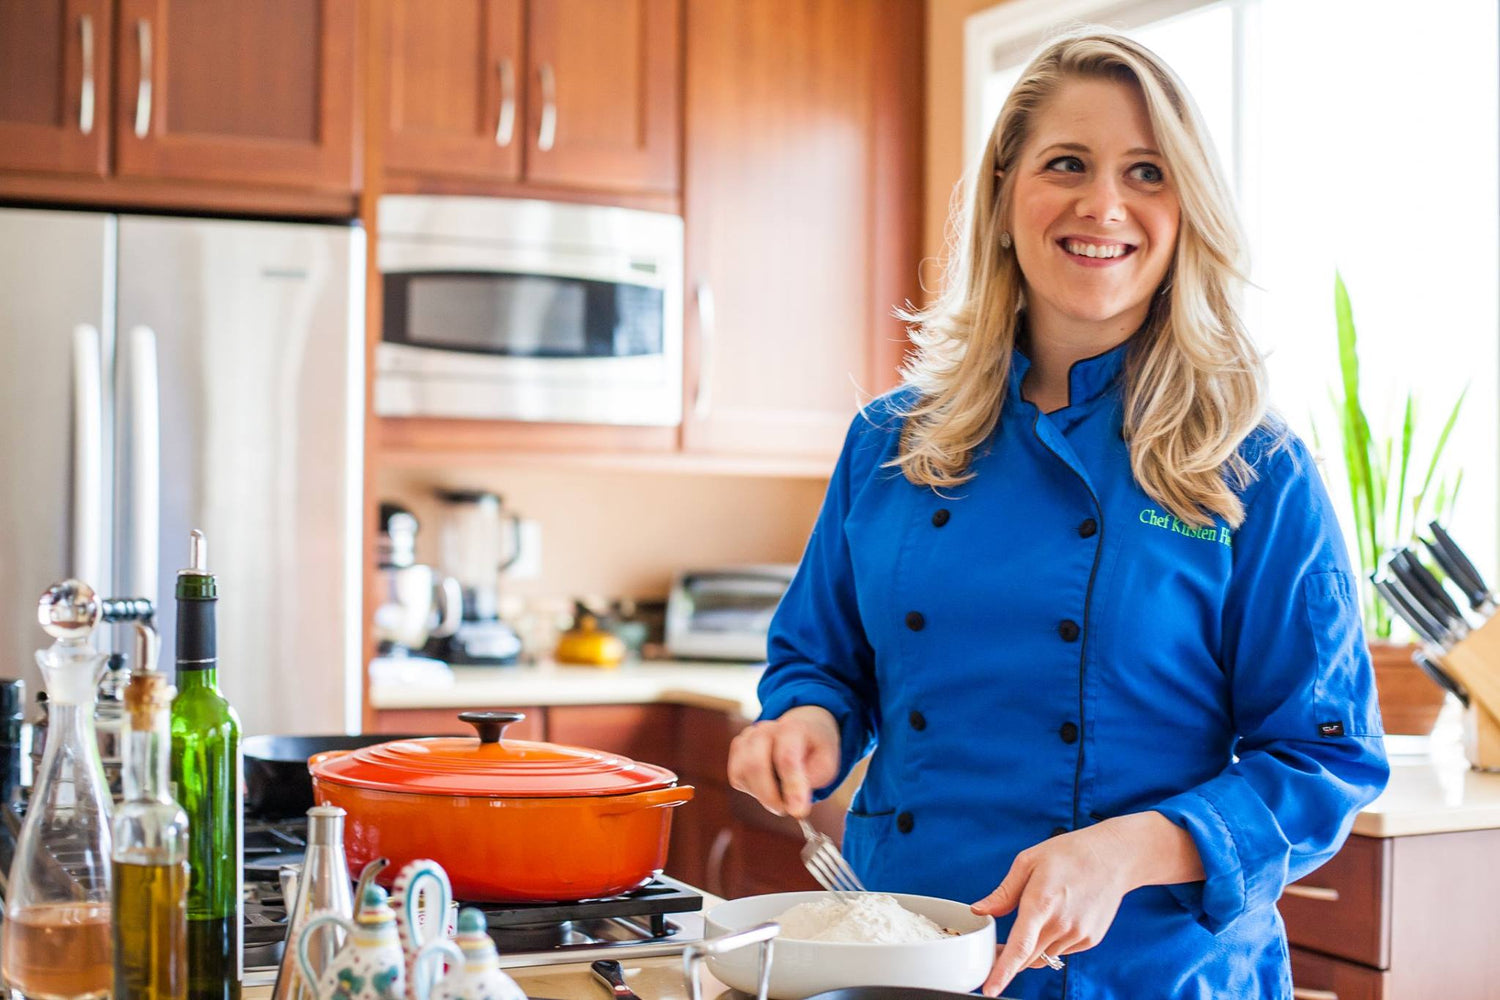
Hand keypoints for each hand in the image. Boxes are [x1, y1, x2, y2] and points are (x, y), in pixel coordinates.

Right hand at [726, 705, 839, 817]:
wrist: (804, 733)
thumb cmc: (814, 751)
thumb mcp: (826, 764)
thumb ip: (812, 781)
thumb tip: (794, 805)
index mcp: (793, 728)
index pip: (786, 757)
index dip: (791, 786)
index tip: (798, 811)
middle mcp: (766, 729)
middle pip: (755, 764)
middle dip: (770, 796)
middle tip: (787, 810)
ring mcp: (748, 738)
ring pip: (742, 771)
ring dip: (761, 794)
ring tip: (780, 798)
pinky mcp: (737, 751)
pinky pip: (737, 777)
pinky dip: (751, 789)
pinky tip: (768, 787)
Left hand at [969, 822, 1135, 996]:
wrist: (1112, 858)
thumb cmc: (1068, 854)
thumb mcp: (1028, 862)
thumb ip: (1003, 893)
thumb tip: (980, 910)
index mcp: (1041, 903)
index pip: (1020, 948)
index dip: (1003, 971)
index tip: (990, 988)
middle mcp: (1062, 924)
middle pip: (1027, 958)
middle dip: (1008, 960)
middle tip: (995, 947)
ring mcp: (1078, 935)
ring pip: (1043, 956)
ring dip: (1031, 948)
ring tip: (1035, 919)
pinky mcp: (1090, 940)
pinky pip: (1061, 950)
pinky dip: (1052, 941)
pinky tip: (1057, 917)